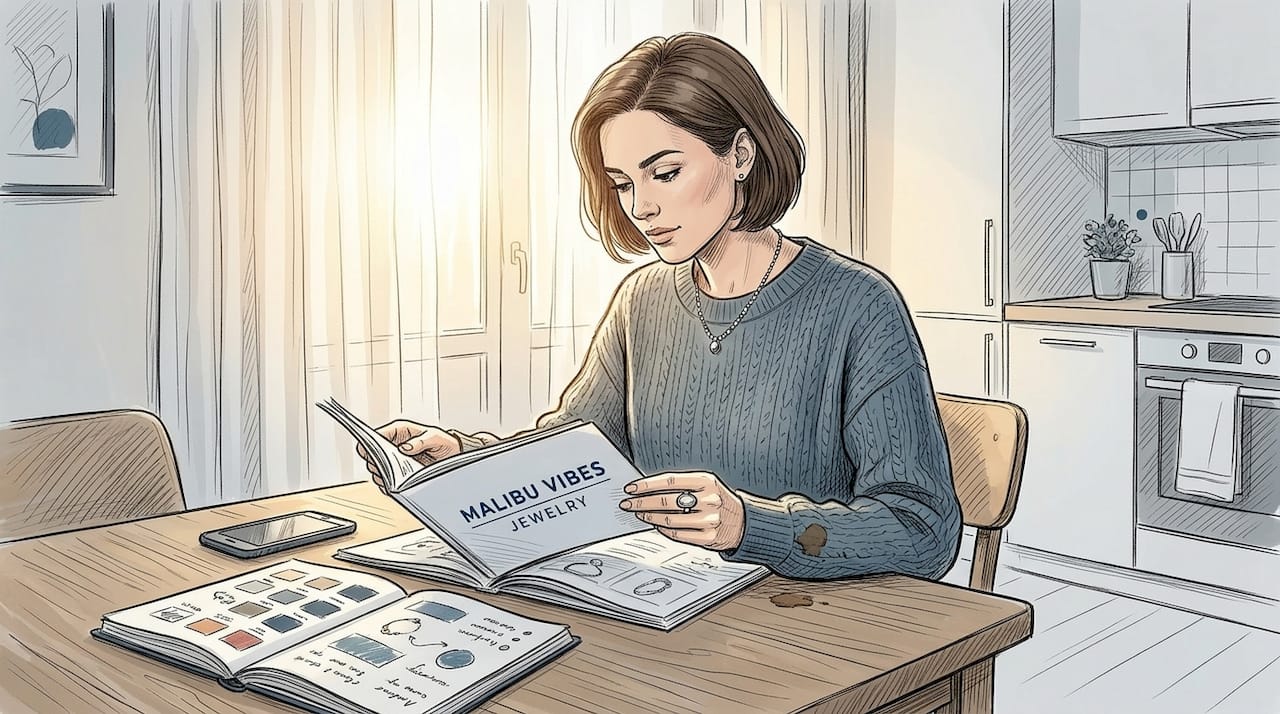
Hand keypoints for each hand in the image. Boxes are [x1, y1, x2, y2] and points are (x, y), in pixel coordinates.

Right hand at [357, 420, 461, 493]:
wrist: (453, 455)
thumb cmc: (443, 442)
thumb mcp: (435, 437)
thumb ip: (420, 441)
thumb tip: (405, 448)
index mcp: (400, 431)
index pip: (378, 435)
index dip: (370, 442)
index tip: (368, 449)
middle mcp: (394, 446)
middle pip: (374, 454)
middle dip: (376, 461)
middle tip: (383, 467)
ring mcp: (395, 461)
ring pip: (378, 470)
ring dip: (382, 475)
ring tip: (392, 478)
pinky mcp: (398, 475)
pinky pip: (387, 482)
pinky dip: (388, 485)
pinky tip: (395, 486)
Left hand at [618, 471, 745, 550]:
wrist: (743, 522)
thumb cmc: (718, 500)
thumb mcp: (705, 484)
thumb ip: (681, 485)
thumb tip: (648, 488)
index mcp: (706, 481)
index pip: (668, 481)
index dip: (646, 485)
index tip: (631, 489)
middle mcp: (709, 499)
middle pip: (666, 501)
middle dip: (641, 502)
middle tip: (628, 504)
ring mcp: (709, 519)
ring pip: (669, 520)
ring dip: (650, 517)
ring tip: (640, 514)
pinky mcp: (708, 537)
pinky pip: (677, 534)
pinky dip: (663, 530)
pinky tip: (656, 525)